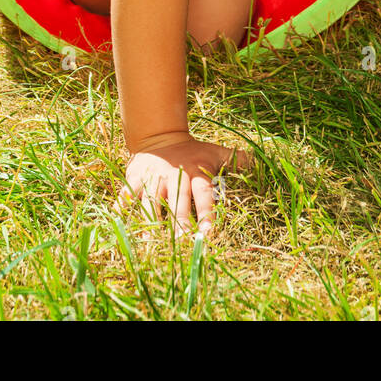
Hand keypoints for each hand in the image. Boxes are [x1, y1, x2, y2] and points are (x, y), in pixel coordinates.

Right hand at [113, 133, 251, 236]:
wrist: (160, 135)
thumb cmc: (192, 151)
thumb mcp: (214, 153)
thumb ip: (236, 159)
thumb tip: (261, 159)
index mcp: (194, 174)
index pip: (203, 195)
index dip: (207, 213)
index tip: (209, 233)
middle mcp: (174, 177)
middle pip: (177, 204)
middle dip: (180, 225)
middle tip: (183, 245)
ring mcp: (152, 179)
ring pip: (151, 204)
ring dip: (152, 223)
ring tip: (154, 244)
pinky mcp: (134, 180)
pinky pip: (126, 196)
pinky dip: (121, 209)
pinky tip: (118, 224)